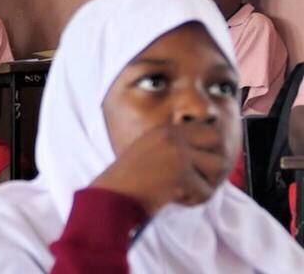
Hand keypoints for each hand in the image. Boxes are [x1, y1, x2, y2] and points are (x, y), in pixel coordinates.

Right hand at [91, 123, 226, 214]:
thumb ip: (177, 147)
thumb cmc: (129, 180)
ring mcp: (178, 154)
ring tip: (183, 189)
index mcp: (165, 130)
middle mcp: (173, 137)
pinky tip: (175, 198)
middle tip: (198, 178)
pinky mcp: (181, 175)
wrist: (111, 195)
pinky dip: (194, 200)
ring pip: (217, 167)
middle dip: (214, 163)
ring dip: (204, 183)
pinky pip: (206, 191)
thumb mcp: (152, 152)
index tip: (199, 165)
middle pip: (218, 143)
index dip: (211, 148)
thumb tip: (214, 154)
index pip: (209, 130)